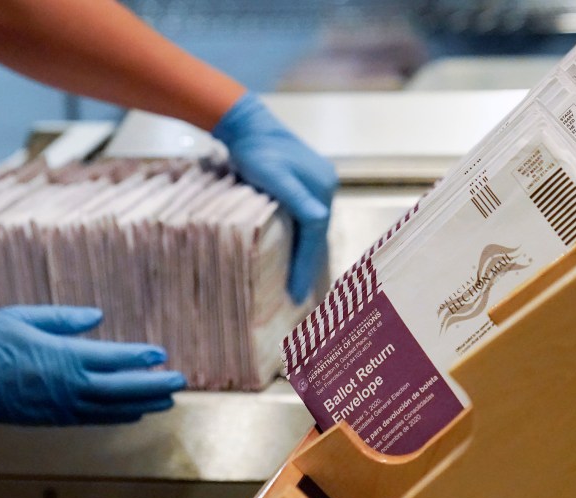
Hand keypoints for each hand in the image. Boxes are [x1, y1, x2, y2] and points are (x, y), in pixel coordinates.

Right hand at [0, 305, 185, 425]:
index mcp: (64, 357)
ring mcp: (60, 406)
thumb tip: (97, 316)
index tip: (161, 355)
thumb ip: (64, 318)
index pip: (114, 358)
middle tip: (180, 382)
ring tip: (167, 401)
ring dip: (142, 403)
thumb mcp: (24, 316)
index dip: (140, 357)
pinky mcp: (50, 419)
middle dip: (154, 385)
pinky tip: (133, 414)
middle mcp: (68, 386)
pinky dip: (116, 417)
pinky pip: (91, 419)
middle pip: (122, 388)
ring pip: (111, 408)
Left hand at [212, 91, 337, 303]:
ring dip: (306, 253)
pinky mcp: (308, 182)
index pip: (315, 234)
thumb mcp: (273, 176)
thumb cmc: (255, 152)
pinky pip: (308, 217)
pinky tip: (296, 251)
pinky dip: (303, 237)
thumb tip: (319, 220)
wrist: (248, 125)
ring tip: (297, 280)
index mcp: (322, 188)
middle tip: (297, 294)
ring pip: (313, 228)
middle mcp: (327, 186)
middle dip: (308, 264)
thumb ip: (296, 198)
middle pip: (317, 233)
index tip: (295, 291)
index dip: (305, 265)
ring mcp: (319, 183)